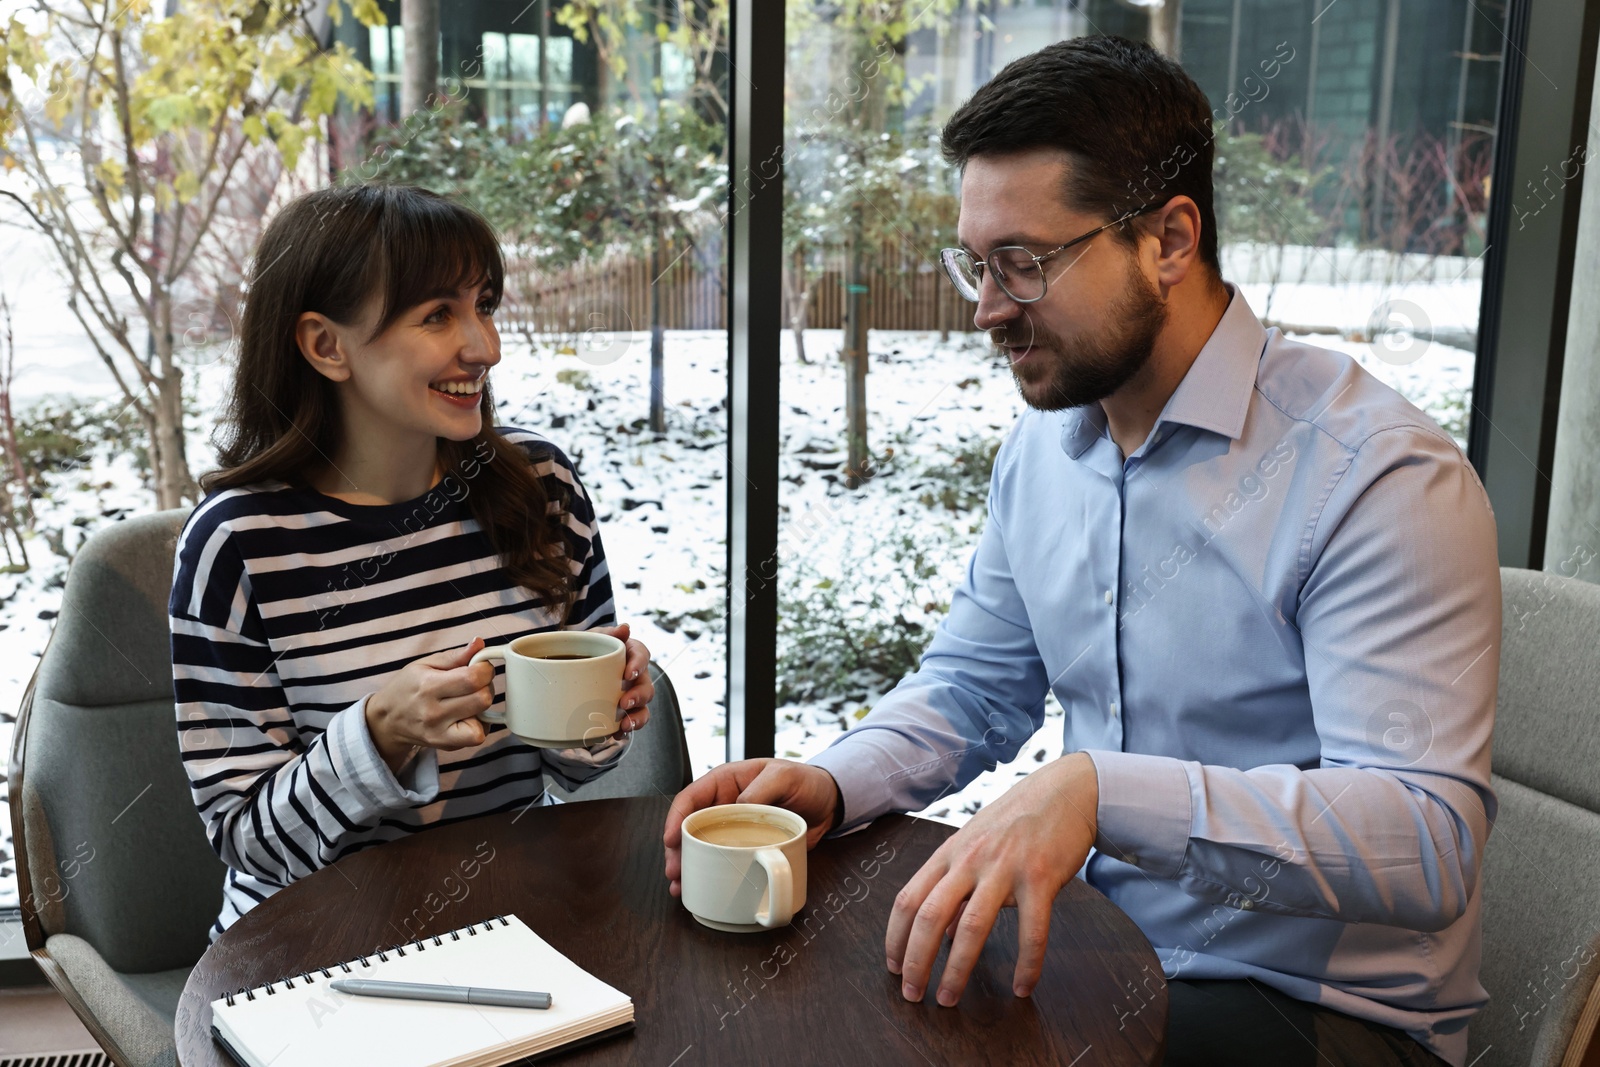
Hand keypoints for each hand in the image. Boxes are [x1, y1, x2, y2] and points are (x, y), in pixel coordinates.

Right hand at [366, 637, 496, 773]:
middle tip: (475, 683)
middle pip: (483, 699)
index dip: (485, 669)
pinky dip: (480, 724)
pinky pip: (478, 736)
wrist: (388, 720)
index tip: (480, 666)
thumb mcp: (425, 664)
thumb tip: (479, 643)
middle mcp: (434, 713)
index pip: (473, 678)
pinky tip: (467, 715)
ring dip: (483, 707)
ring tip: (469, 699)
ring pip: (485, 720)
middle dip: (485, 686)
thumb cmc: (408, 687)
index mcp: (428, 686)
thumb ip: (455, 656)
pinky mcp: (447, 746)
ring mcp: (441, 733)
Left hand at [590, 622, 652, 735]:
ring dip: (638, 717)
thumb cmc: (586, 647)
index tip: (629, 674)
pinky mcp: (622, 712)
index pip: (642, 655)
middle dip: (639, 696)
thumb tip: (625, 628)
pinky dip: (624, 730)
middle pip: (647, 686)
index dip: (639, 665)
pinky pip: (630, 722)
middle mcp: (635, 676)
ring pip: (643, 708)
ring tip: (625, 725)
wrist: (571, 665)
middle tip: (624, 703)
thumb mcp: (593, 636)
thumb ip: (608, 633)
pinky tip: (615, 734)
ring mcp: (630, 695)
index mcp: (630, 653)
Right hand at [663, 758, 839, 896]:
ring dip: (687, 865)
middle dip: (676, 849)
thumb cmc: (805, 780)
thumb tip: (739, 805)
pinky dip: (709, 874)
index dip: (676, 817)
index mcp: (726, 782)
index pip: (692, 797)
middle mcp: (724, 806)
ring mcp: (732, 829)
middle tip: (674, 872)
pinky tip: (700, 888)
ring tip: (679, 886)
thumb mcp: (784, 776)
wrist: (829, 803)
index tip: (670, 839)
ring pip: (700, 847)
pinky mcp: (745, 848)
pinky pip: (721, 861)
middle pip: (689, 827)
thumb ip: (762, 788)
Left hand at [886, 752, 1098, 1004]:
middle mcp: (970, 859)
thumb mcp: (975, 845)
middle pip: (929, 916)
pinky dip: (1026, 964)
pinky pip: (1031, 930)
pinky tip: (1023, 987)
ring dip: (956, 970)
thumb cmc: (1017, 821)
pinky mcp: (1041, 877)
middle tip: (913, 995)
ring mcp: (1005, 867)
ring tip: (949, 998)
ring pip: (971, 927)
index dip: (896, 937)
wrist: (1065, 791)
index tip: (894, 968)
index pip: (909, 899)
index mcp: (950, 853)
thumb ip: (956, 885)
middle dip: (916, 961)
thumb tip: (943, 932)